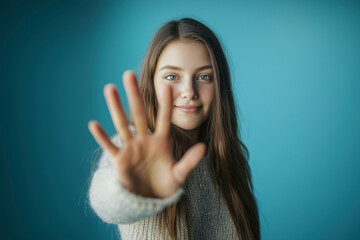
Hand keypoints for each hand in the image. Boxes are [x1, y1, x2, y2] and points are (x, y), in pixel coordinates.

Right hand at [88, 70, 205, 197]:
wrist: (149, 200)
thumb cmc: (164, 185)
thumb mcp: (179, 174)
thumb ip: (189, 161)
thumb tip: (204, 147)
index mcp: (161, 142)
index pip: (164, 118)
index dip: (165, 103)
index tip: (167, 85)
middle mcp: (145, 140)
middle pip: (139, 114)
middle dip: (134, 95)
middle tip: (129, 74)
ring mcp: (131, 149)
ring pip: (122, 124)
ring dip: (115, 107)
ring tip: (109, 88)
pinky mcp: (120, 160)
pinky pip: (109, 147)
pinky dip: (101, 137)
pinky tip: (94, 124)